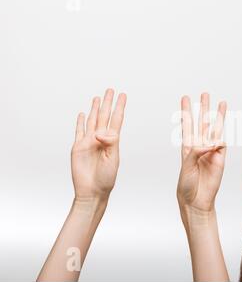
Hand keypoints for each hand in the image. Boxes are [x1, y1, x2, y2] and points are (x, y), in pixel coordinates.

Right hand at [71, 89, 126, 204]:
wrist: (92, 191)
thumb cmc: (106, 178)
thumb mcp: (113, 159)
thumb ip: (110, 143)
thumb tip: (100, 131)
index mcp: (112, 141)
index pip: (116, 119)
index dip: (119, 107)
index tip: (123, 95)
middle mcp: (101, 139)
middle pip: (104, 116)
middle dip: (108, 103)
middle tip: (110, 90)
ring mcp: (89, 142)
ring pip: (92, 121)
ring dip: (95, 109)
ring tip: (98, 98)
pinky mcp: (78, 147)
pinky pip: (79, 131)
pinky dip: (80, 122)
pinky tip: (83, 114)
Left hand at [177, 93, 226, 213]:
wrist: (197, 200)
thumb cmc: (187, 186)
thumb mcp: (186, 167)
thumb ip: (196, 152)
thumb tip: (210, 142)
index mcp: (187, 147)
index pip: (187, 125)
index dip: (186, 111)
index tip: (185, 98)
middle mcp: (199, 146)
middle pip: (202, 122)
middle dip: (203, 108)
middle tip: (205, 94)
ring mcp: (211, 151)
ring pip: (215, 129)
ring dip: (217, 116)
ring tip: (221, 102)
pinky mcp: (221, 158)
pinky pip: (223, 143)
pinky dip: (222, 136)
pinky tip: (222, 128)